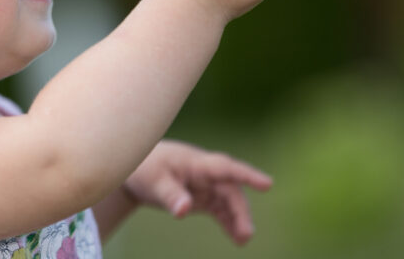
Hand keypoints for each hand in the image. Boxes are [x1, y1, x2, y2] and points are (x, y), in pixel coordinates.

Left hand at [123, 140, 272, 245]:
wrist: (136, 169)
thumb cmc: (144, 167)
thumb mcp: (154, 181)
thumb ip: (170, 195)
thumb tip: (184, 211)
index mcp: (196, 163)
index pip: (226, 167)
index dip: (247, 175)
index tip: (268, 184)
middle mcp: (206, 172)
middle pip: (230, 190)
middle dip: (241, 210)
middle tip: (246, 234)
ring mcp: (206, 184)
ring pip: (229, 201)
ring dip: (238, 219)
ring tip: (242, 240)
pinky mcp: (203, 196)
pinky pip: (221, 210)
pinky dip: (229, 223)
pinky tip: (236, 239)